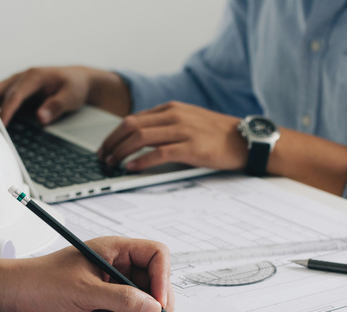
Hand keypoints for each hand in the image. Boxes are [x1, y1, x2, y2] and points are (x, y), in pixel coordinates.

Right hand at [0, 66, 130, 126]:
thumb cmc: (75, 86)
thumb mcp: (71, 96)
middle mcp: (21, 78)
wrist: (79, 80)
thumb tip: (40, 118)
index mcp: (33, 77)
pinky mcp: (15, 93)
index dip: (7, 110)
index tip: (1, 124)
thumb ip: (56, 106)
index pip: (15, 95)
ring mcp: (16, 85)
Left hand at [4, 237, 173, 311]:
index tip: (159, 303)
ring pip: (144, 295)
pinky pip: (130, 306)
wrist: (14, 295)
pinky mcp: (104, 297)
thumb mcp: (85, 291)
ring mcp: (112, 280)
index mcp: (115, 249)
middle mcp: (117, 262)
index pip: (156, 255)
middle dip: (157, 301)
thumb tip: (153, 307)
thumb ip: (121, 299)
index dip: (162, 278)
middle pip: (155, 277)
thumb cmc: (41, 281)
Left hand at [99, 101, 247, 171]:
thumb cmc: (216, 134)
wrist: (244, 140)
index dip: (114, 134)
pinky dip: (141, 160)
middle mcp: (174, 116)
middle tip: (103, 156)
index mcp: (171, 108)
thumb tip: (140, 136)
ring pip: (141, 137)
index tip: (106, 147)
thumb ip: (166, 124)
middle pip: (131, 125)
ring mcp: (183, 130)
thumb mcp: (188, 120)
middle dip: (112, 142)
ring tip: (113, 163)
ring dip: (122, 151)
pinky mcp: (191, 148)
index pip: (133, 118)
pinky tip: (132, 167)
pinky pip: (159, 153)